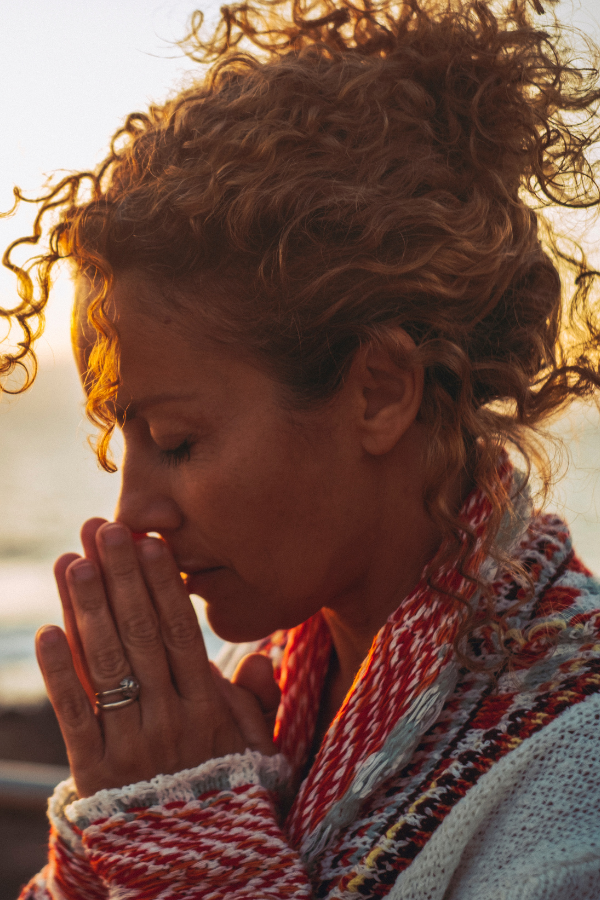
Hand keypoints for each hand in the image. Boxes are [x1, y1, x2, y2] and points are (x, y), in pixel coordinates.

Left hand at [36, 519, 277, 798]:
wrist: (197, 864)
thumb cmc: (229, 789)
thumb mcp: (260, 745)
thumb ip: (260, 698)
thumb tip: (262, 656)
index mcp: (208, 708)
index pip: (180, 633)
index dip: (162, 584)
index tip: (149, 541)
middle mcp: (169, 719)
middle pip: (140, 636)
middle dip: (120, 578)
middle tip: (103, 529)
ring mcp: (130, 744)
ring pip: (107, 666)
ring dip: (87, 609)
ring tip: (72, 561)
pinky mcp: (96, 770)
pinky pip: (75, 715)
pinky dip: (60, 673)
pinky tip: (48, 631)